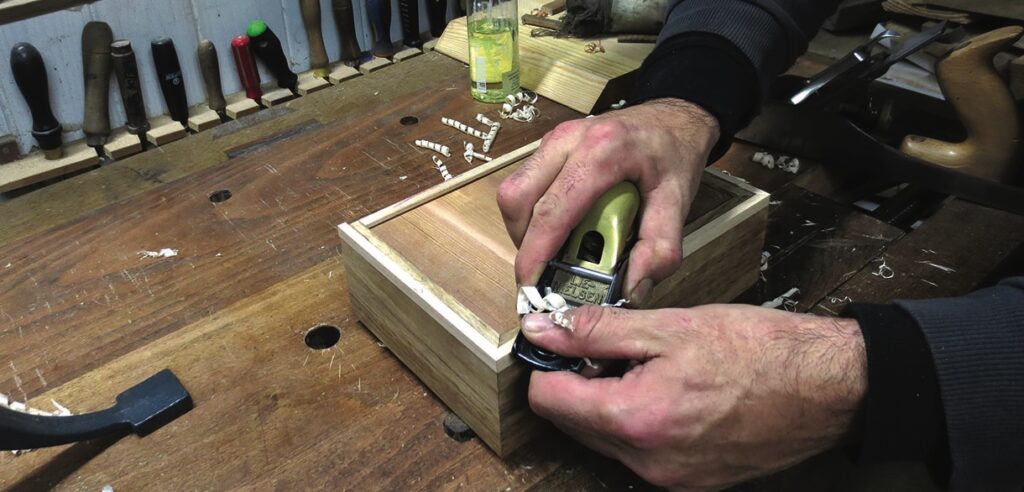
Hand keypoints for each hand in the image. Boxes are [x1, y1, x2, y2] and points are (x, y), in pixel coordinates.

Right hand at [496, 98, 718, 301]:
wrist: (673, 116)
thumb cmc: (674, 154)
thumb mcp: (678, 202)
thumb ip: (660, 249)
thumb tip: (631, 293)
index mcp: (601, 151)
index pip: (552, 210)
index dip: (534, 255)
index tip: (530, 289)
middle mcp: (568, 140)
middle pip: (518, 198)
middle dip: (524, 243)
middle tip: (544, 272)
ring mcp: (554, 140)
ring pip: (514, 192)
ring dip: (525, 230)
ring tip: (553, 252)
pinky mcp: (549, 146)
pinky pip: (524, 184)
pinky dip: (531, 215)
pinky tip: (558, 229)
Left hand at [520, 304, 866, 489]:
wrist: (828, 387)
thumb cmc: (760, 351)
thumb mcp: (669, 326)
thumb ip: (595, 330)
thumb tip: (542, 330)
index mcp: (638, 420)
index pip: (548, 400)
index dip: (549, 363)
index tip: (564, 340)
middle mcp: (649, 462)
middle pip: (573, 422)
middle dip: (581, 383)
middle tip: (617, 348)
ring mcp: (671, 478)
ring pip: (605, 438)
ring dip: (610, 403)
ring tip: (651, 368)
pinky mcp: (691, 482)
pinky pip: (640, 452)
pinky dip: (640, 421)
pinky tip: (671, 392)